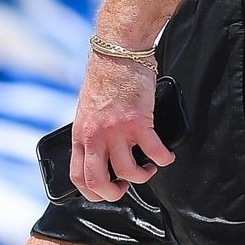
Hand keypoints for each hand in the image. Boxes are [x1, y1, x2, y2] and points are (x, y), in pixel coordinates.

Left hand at [71, 54, 174, 201]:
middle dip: (114, 193)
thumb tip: (101, 153)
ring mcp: (116, 130)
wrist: (118, 51)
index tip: (107, 190)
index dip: (92, 192)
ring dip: (143, 176)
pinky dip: (164, 159)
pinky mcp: (138, 122)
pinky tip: (166, 155)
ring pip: (129, 172)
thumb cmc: (106, 77)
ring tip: (149, 167)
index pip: (78, 176)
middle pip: (98, 182)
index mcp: (80, 134)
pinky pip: (154, 152)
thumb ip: (92, 133)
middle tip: (126, 186)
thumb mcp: (88, 110)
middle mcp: (95, 135)